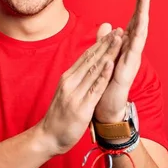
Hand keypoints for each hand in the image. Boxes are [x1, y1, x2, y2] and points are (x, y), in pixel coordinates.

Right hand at [36, 29, 122, 154]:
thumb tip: (87, 66)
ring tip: (119, 41)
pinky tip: (111, 64)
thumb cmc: (59, 116)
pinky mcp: (81, 107)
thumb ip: (77, 79)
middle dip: (106, 44)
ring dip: (108, 54)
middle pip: (91, 59)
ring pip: (94, 69)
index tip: (112, 32)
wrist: (48, 137)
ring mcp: (75, 94)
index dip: (100, 43)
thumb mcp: (67, 92)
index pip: (86, 56)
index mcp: (68, 78)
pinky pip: (94, 88)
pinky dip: (103, 75)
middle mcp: (70, 82)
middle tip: (119, 30)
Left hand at [93, 0, 151, 122]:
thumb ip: (107, 41)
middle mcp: (131, 51)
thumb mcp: (106, 57)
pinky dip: (132, 43)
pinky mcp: (125, 73)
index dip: (138, 4)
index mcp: (126, 46)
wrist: (106, 108)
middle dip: (143, 5)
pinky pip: (130, 55)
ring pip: (138, 35)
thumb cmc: (107, 84)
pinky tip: (131, 30)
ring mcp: (131, 61)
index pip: (134, 20)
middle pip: (139, 24)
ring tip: (145, 2)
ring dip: (142, 18)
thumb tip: (108, 25)